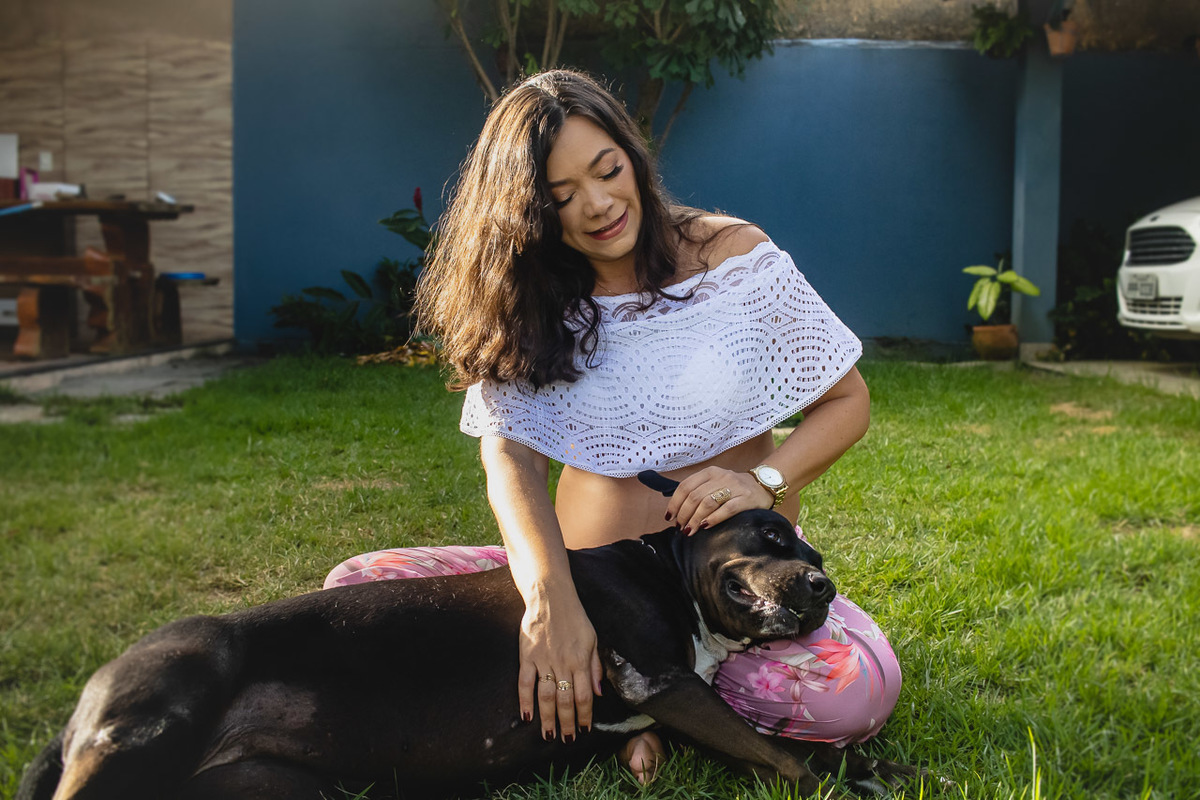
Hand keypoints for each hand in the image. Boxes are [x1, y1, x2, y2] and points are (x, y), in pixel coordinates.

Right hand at [517, 588, 603, 742]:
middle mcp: (563, 663)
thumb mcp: (593, 639)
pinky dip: (525, 700)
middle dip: (567, 723)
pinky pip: (525, 683)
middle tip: (567, 739)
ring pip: (545, 696)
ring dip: (547, 718)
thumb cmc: (574, 618)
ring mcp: (543, 661)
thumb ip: (596, 666)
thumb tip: (599, 692)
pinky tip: (527, 716)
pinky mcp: (527, 656)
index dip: (584, 715)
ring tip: (548, 734)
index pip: (584, 696)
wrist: (550, 597)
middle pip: (565, 700)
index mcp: (581, 660)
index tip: (584, 729)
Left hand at [666, 466, 773, 533]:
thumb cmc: (734, 488)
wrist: (763, 486)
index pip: (685, 486)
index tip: (669, 516)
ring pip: (708, 503)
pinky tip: (705, 526)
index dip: (675, 503)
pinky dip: (713, 519)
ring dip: (695, 519)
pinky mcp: (746, 498)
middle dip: (684, 514)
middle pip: (694, 496)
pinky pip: (727, 509)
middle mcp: (721, 477)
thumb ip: (698, 491)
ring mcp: (734, 487)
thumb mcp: (715, 483)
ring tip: (690, 530)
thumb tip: (676, 511)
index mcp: (710, 472)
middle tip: (680, 527)